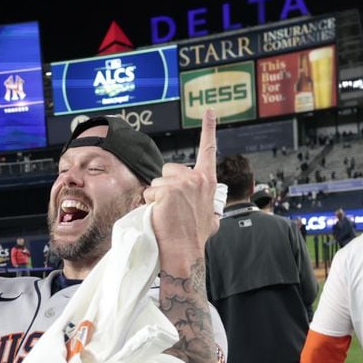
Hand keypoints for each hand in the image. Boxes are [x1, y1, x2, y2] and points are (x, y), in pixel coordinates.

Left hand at [142, 109, 218, 263]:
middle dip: (164, 186)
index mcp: (208, 182)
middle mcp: (197, 178)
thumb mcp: (211, 220)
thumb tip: (214, 217)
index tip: (209, 110)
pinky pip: (148, 193)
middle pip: (168, 170)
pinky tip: (160, 215)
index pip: (208, 149)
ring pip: (156, 183)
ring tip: (166, 214)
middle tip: (171, 208)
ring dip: (155, 197)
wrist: (184, 252)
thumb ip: (209, 208)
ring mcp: (182, 183)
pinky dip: (149, 204)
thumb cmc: (194, 238)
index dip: (209, 128)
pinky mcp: (167, 191)